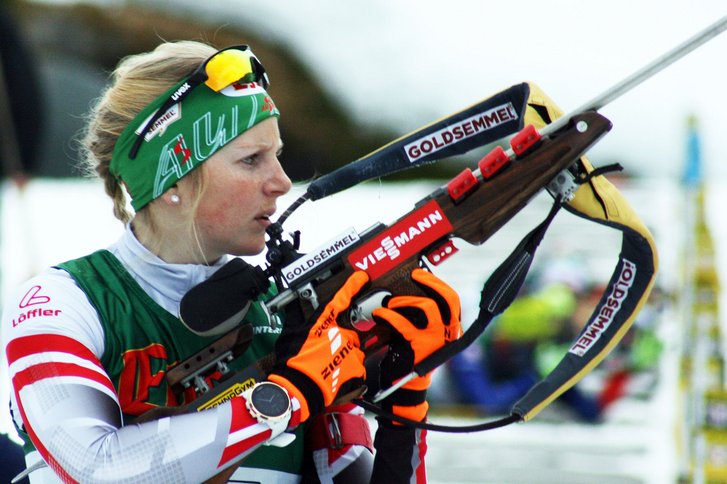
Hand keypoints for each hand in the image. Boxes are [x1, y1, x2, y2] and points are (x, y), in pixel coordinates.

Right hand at [268, 271, 369, 421]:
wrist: (298, 390)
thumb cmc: (291, 363)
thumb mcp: (290, 334)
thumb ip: (298, 317)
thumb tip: (294, 306)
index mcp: (326, 323)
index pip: (342, 299)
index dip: (353, 285)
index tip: (362, 277)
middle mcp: (342, 334)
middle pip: (347, 331)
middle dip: (339, 340)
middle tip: (322, 354)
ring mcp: (352, 352)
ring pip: (352, 350)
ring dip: (343, 356)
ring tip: (326, 368)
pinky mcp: (358, 369)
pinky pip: (355, 367)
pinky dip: (347, 371)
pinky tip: (333, 376)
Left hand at [373, 268, 460, 422]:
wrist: (405, 387)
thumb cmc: (410, 357)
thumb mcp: (420, 333)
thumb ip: (420, 317)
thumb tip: (408, 293)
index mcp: (450, 328)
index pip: (452, 300)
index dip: (438, 283)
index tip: (422, 274)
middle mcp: (448, 333)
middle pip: (448, 299)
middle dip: (430, 283)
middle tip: (414, 276)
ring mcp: (436, 340)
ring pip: (428, 307)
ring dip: (405, 300)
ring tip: (391, 302)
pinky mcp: (420, 347)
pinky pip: (405, 324)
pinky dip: (390, 316)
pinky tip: (381, 315)